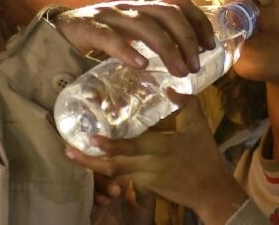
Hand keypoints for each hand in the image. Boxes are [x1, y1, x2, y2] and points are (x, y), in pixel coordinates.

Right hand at [54, 0, 214, 76]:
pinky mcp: (86, 28)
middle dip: (187, 39)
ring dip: (166, 48)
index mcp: (143, 9)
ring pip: (143, 24)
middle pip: (167, 14)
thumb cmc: (100, 40)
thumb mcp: (131, 38)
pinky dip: (126, 50)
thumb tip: (185, 65)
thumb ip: (152, 44)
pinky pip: (108, 36)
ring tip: (177, 71)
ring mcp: (108, 16)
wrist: (56, 33)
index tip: (209, 46)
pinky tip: (140, 65)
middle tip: (193, 67)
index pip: (179, 5)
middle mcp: (130, 8)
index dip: (199, 22)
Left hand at [66, 96, 247, 224]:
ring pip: (114, 173)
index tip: (92, 138)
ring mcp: (144, 178)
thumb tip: (169, 87)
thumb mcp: (199, 126)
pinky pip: (122, 176)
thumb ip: (187, 104)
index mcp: (160, 148)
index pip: (131, 148)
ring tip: (72, 155)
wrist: (210, 191)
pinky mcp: (145, 185)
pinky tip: (95, 159)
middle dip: (90, 160)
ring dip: (93, 165)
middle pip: (113, 165)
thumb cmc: (204, 156)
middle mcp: (148, 165)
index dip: (110, 145)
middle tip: (68, 150)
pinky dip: (107, 169)